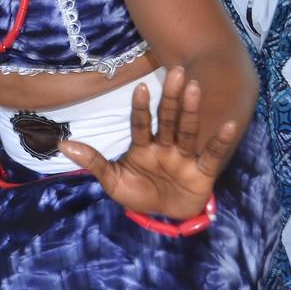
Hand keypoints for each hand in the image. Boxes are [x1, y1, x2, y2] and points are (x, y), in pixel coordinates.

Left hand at [56, 67, 237, 219]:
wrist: (165, 217)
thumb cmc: (139, 194)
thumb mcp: (113, 181)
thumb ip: (92, 162)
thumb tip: (63, 144)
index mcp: (143, 147)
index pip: (140, 124)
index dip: (140, 107)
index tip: (140, 87)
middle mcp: (165, 147)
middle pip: (167, 119)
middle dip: (170, 98)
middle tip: (176, 72)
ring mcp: (184, 157)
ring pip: (187, 131)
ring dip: (190, 110)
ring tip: (194, 87)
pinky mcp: (203, 172)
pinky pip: (212, 154)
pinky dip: (219, 140)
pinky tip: (227, 123)